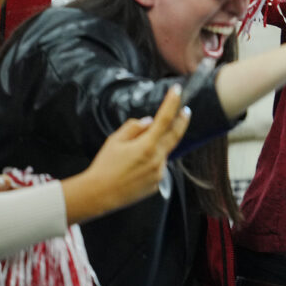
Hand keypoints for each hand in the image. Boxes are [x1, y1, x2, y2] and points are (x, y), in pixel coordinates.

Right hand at [62, 85, 190, 222]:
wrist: (98, 195)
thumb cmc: (104, 166)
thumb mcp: (114, 141)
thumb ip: (134, 128)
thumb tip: (150, 121)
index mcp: (147, 146)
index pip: (164, 118)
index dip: (172, 103)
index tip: (177, 90)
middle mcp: (157, 159)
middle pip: (175, 135)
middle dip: (182, 121)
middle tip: (186, 110)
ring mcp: (159, 173)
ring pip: (163, 153)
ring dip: (157, 147)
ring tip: (134, 155)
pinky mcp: (157, 183)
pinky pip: (158, 167)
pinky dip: (151, 162)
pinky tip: (134, 169)